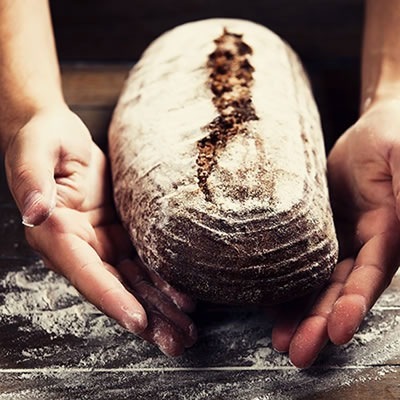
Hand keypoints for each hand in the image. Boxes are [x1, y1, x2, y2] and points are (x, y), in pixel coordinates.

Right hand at [4, 107, 196, 354]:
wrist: (57, 134)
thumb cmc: (42, 139)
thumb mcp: (34, 152)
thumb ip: (31, 180)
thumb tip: (33, 211)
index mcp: (55, 233)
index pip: (86, 273)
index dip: (112, 298)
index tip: (139, 321)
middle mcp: (78, 246)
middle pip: (114, 289)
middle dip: (145, 317)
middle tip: (176, 341)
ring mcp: (99, 242)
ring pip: (131, 282)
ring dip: (159, 307)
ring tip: (187, 329)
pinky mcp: (116, 233)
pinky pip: (141, 262)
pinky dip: (161, 281)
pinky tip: (183, 297)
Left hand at [271, 98, 399, 367]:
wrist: (373, 128)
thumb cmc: (396, 136)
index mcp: (390, 233)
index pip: (371, 275)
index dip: (355, 303)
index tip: (338, 331)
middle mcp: (366, 245)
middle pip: (342, 290)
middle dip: (322, 323)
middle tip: (297, 353)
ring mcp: (342, 240)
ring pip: (320, 284)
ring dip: (303, 314)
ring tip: (281, 341)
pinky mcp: (321, 231)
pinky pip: (303, 263)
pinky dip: (288, 285)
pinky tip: (271, 306)